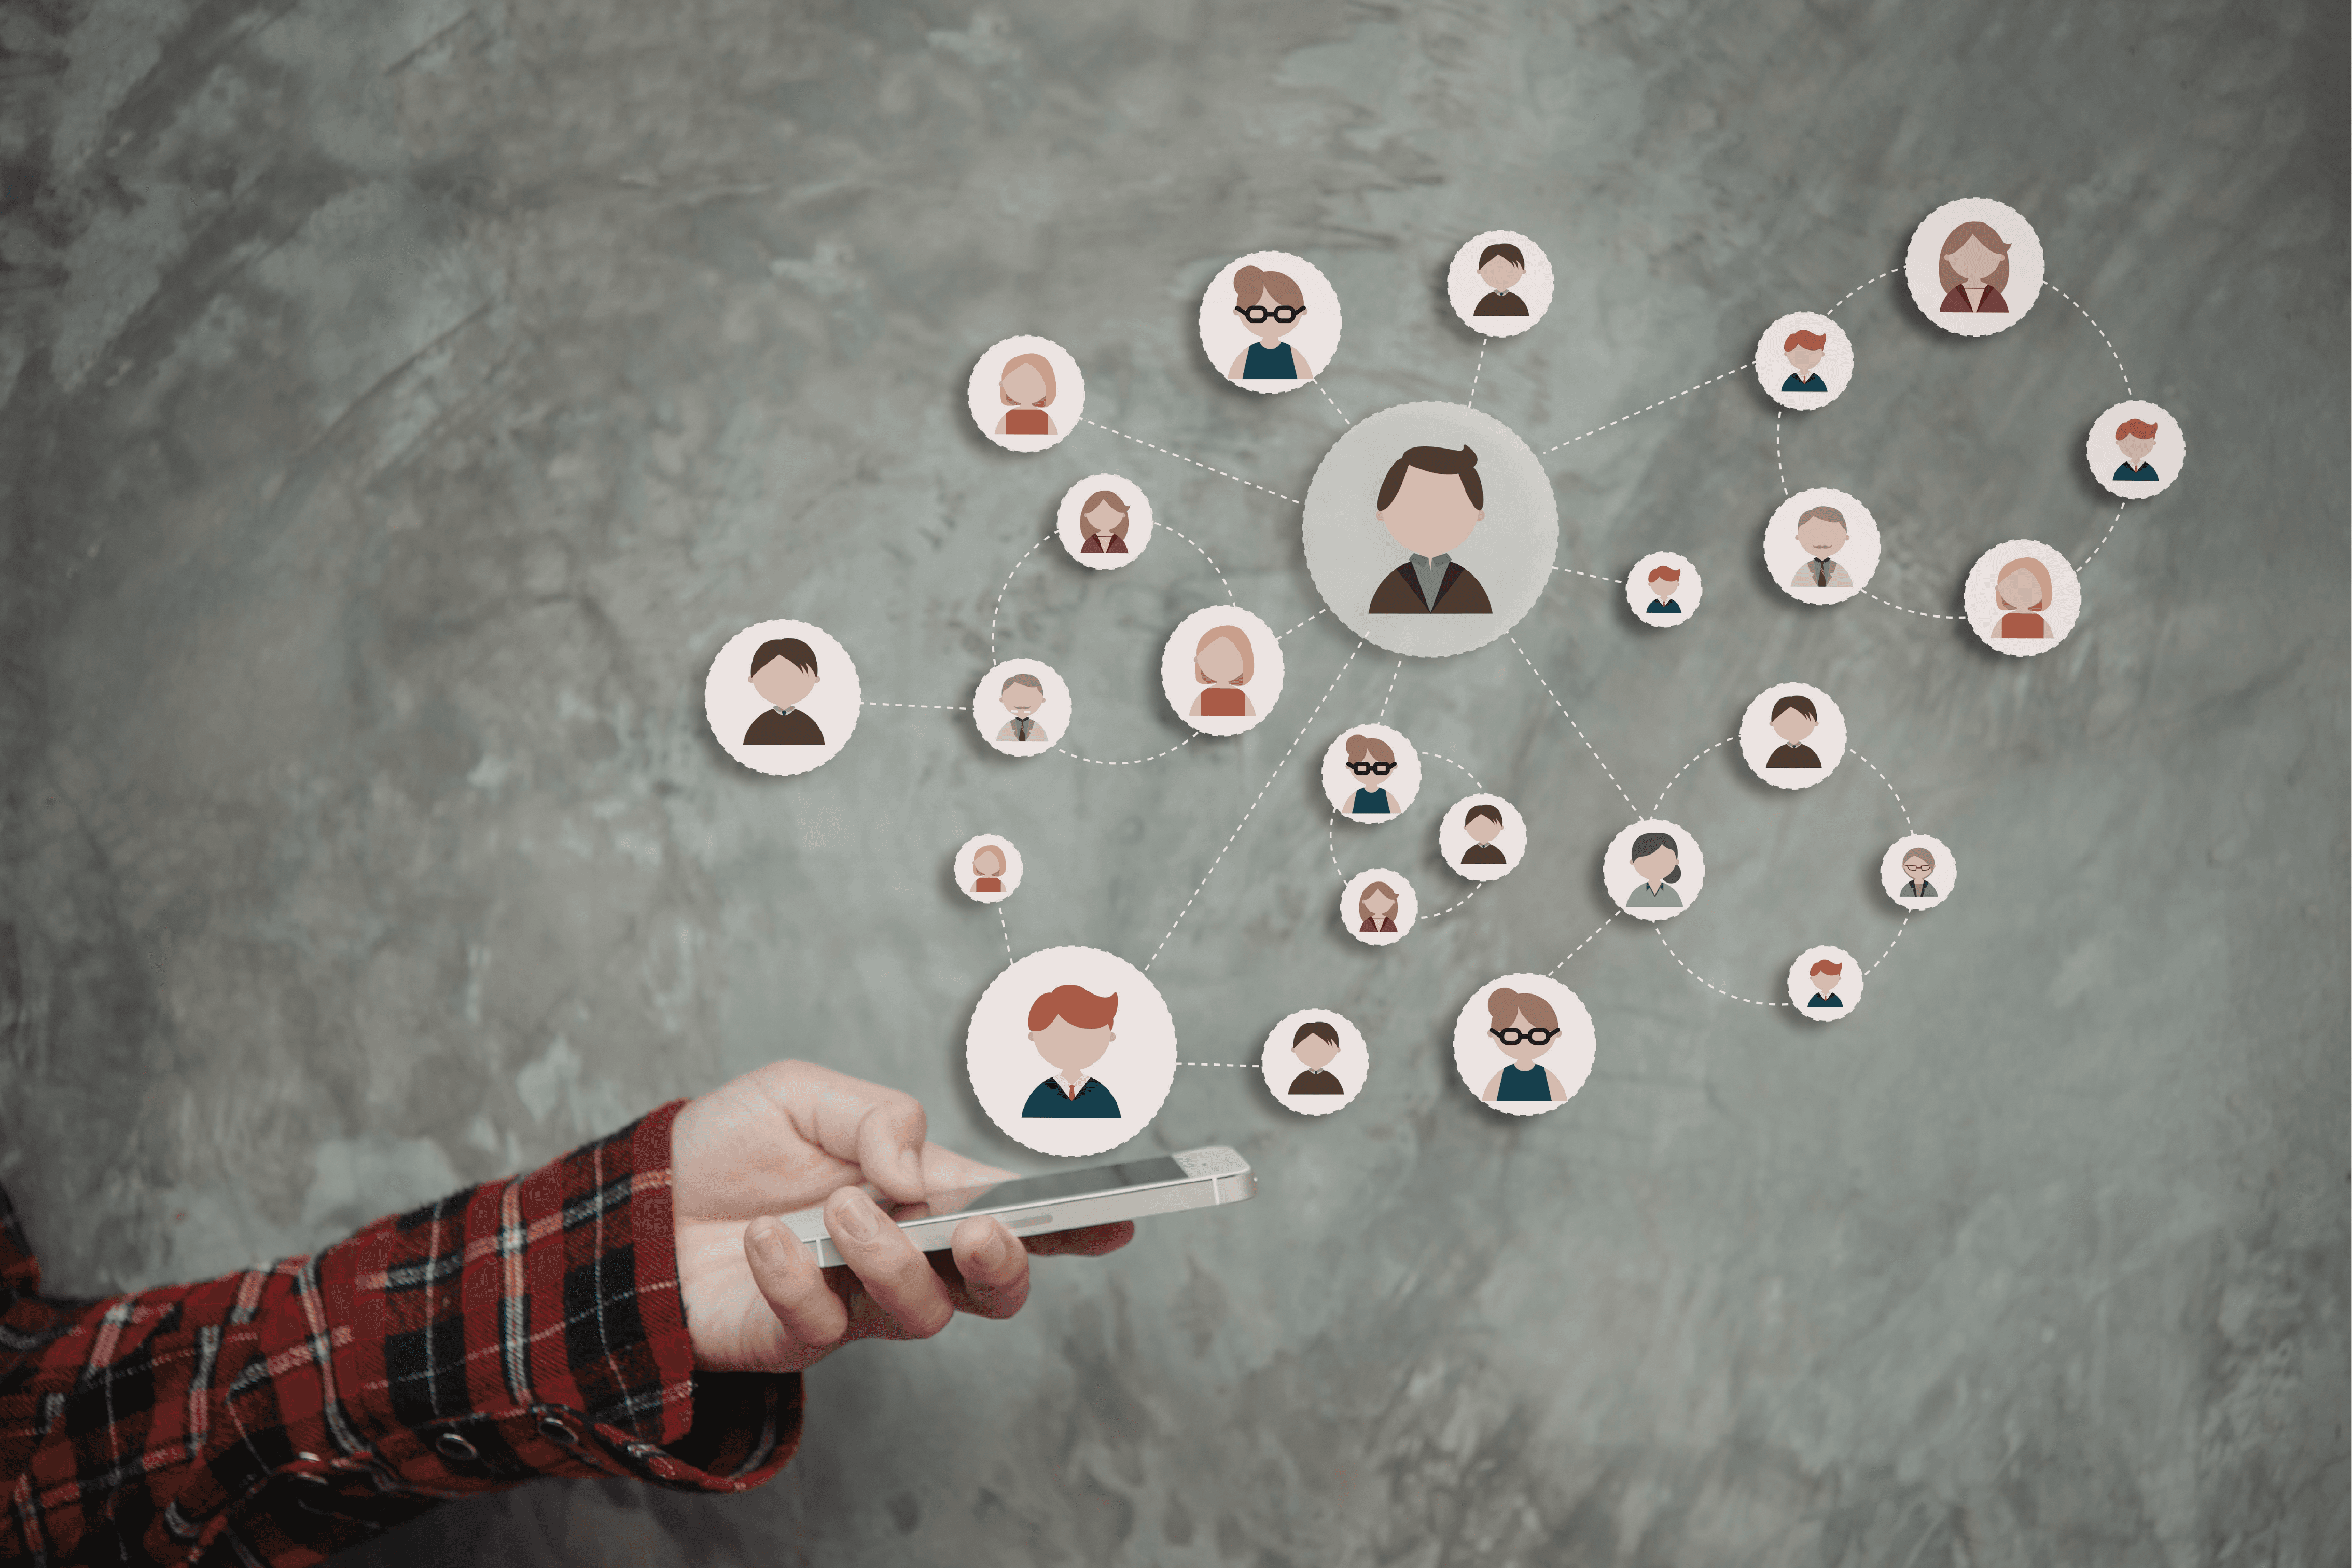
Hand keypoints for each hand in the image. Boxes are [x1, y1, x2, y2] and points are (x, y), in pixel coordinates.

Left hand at [669, 1060, 1131, 1372]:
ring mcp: (858, 1303)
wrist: (644, 1198)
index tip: (1122, 1217)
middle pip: (995, 1288)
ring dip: (892, 1258)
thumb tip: (916, 1171)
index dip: (1076, 1222)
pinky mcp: (800, 1338)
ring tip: (840, 1208)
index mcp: (927, 1192)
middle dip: (1005, 1263)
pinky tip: (765, 1239)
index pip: (1016, 1211)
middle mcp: (908, 1256)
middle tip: (978, 1228)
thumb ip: (876, 1117)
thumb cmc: (736, 1142)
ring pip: (922, 1313)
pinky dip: (796, 1276)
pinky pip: (823, 1325)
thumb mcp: (804, 1093)